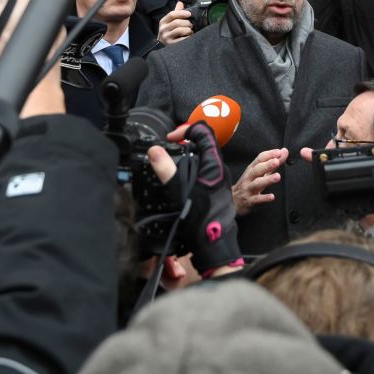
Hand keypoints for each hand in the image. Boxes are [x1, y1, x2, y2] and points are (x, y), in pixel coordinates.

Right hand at [149, 122, 242, 275]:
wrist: (214, 244)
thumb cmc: (202, 220)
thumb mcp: (180, 193)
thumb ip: (167, 170)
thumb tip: (155, 150)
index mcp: (213, 164)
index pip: (204, 132)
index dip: (186, 129)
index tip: (171, 138)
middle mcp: (218, 168)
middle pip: (203, 143)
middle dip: (184, 142)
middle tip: (168, 148)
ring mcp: (218, 178)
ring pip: (203, 157)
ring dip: (187, 156)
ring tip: (170, 164)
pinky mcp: (214, 188)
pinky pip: (203, 171)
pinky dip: (190, 169)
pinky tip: (178, 180)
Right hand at [157, 2, 193, 45]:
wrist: (162, 47)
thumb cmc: (168, 33)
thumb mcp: (169, 22)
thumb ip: (175, 13)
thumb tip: (180, 3)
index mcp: (163, 22)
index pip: (172, 14)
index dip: (182, 13)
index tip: (189, 14)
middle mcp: (163, 29)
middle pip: (177, 22)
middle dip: (187, 23)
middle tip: (191, 25)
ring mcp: (167, 38)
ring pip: (180, 30)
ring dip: (188, 30)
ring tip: (190, 31)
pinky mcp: (171, 45)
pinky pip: (182, 39)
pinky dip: (188, 37)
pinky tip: (189, 37)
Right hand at [231, 147, 287, 215]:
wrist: (234, 200)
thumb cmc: (249, 183)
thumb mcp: (260, 173)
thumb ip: (272, 163)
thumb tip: (284, 151)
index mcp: (252, 169)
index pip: (260, 159)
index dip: (269, 155)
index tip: (279, 152)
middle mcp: (249, 177)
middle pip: (257, 169)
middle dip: (267, 165)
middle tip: (277, 161)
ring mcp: (248, 189)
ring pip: (257, 183)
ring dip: (267, 180)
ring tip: (277, 176)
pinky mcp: (249, 200)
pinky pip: (257, 199)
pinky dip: (264, 198)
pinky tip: (272, 197)